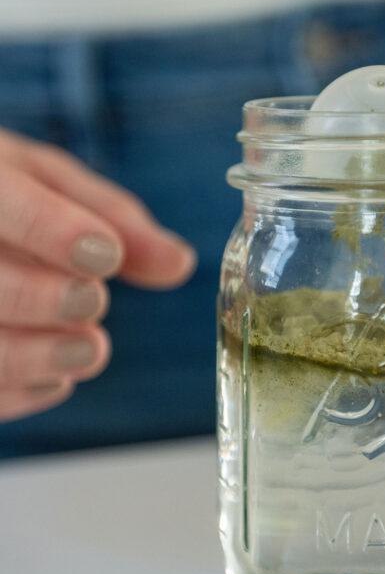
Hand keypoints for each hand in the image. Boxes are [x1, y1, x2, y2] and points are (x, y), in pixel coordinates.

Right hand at [0, 129, 195, 422]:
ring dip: (36, 355)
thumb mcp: (53, 184)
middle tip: (94, 302)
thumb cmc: (5, 194)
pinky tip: (56, 377)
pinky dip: (20, 389)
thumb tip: (179, 263)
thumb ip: (114, 218)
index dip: (53, 231)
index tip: (106, 254)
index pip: (4, 202)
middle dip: (43, 298)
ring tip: (90, 351)